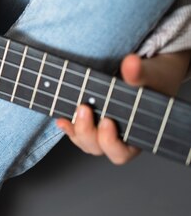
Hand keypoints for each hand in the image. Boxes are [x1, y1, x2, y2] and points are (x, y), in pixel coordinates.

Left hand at [56, 50, 190, 164]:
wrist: (148, 73)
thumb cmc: (155, 81)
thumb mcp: (152, 75)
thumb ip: (140, 73)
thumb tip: (130, 63)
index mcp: (136, 136)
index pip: (121, 152)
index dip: (110, 142)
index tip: (106, 121)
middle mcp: (117, 138)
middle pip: (97, 147)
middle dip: (87, 131)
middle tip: (84, 108)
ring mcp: (101, 130)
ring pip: (84, 141)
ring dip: (76, 129)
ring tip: (75, 109)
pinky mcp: (90, 120)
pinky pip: (76, 130)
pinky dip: (68, 125)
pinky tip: (61, 118)